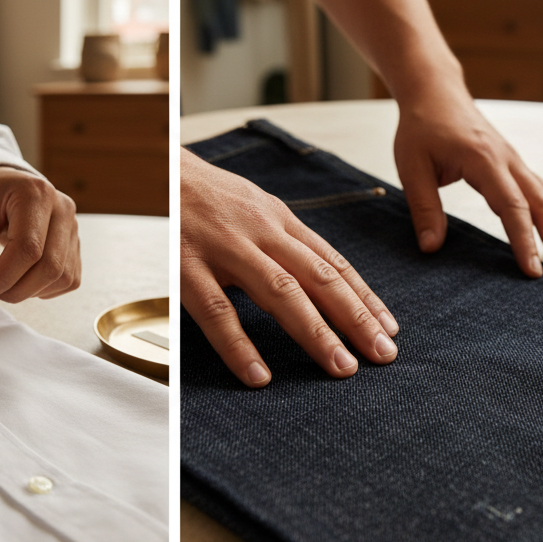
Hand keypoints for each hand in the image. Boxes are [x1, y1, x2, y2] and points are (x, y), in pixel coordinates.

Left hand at [0, 166, 79, 301]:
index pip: (28, 247)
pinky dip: (45, 289)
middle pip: (50, 266)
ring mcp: (73, 228)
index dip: (4, 276)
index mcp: (35, 194)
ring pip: (62, 277)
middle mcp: (62, 209)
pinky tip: (23, 280)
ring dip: (30, 291)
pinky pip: (69, 279)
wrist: (4, 186)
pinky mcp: (76, 245)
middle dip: (17, 289)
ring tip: (5, 285)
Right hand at [180, 149, 398, 387]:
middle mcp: (261, 232)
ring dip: (315, 333)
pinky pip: (217, 312)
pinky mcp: (186, 266)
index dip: (364, 297)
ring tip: (340, 367)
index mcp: (280, 220)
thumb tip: (325, 278)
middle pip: (319, 279)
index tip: (389, 330)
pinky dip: (239, 347)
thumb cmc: (208, 196)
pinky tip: (259, 376)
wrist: (153, 166)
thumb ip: (285, 242)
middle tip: (382, 356)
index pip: (333, 263)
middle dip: (355, 319)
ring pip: (281, 293)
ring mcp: (225, 249)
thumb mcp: (255, 209)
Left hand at [393, 90, 542, 278]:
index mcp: (484, 160)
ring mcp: (515, 161)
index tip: (531, 271)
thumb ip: (424, 207)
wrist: (435, 92)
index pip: (512, 206)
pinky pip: (541, 193)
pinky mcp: (514, 165)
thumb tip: (431, 247)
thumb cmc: (422, 127)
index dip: (524, 240)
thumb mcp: (412, 166)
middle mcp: (507, 160)